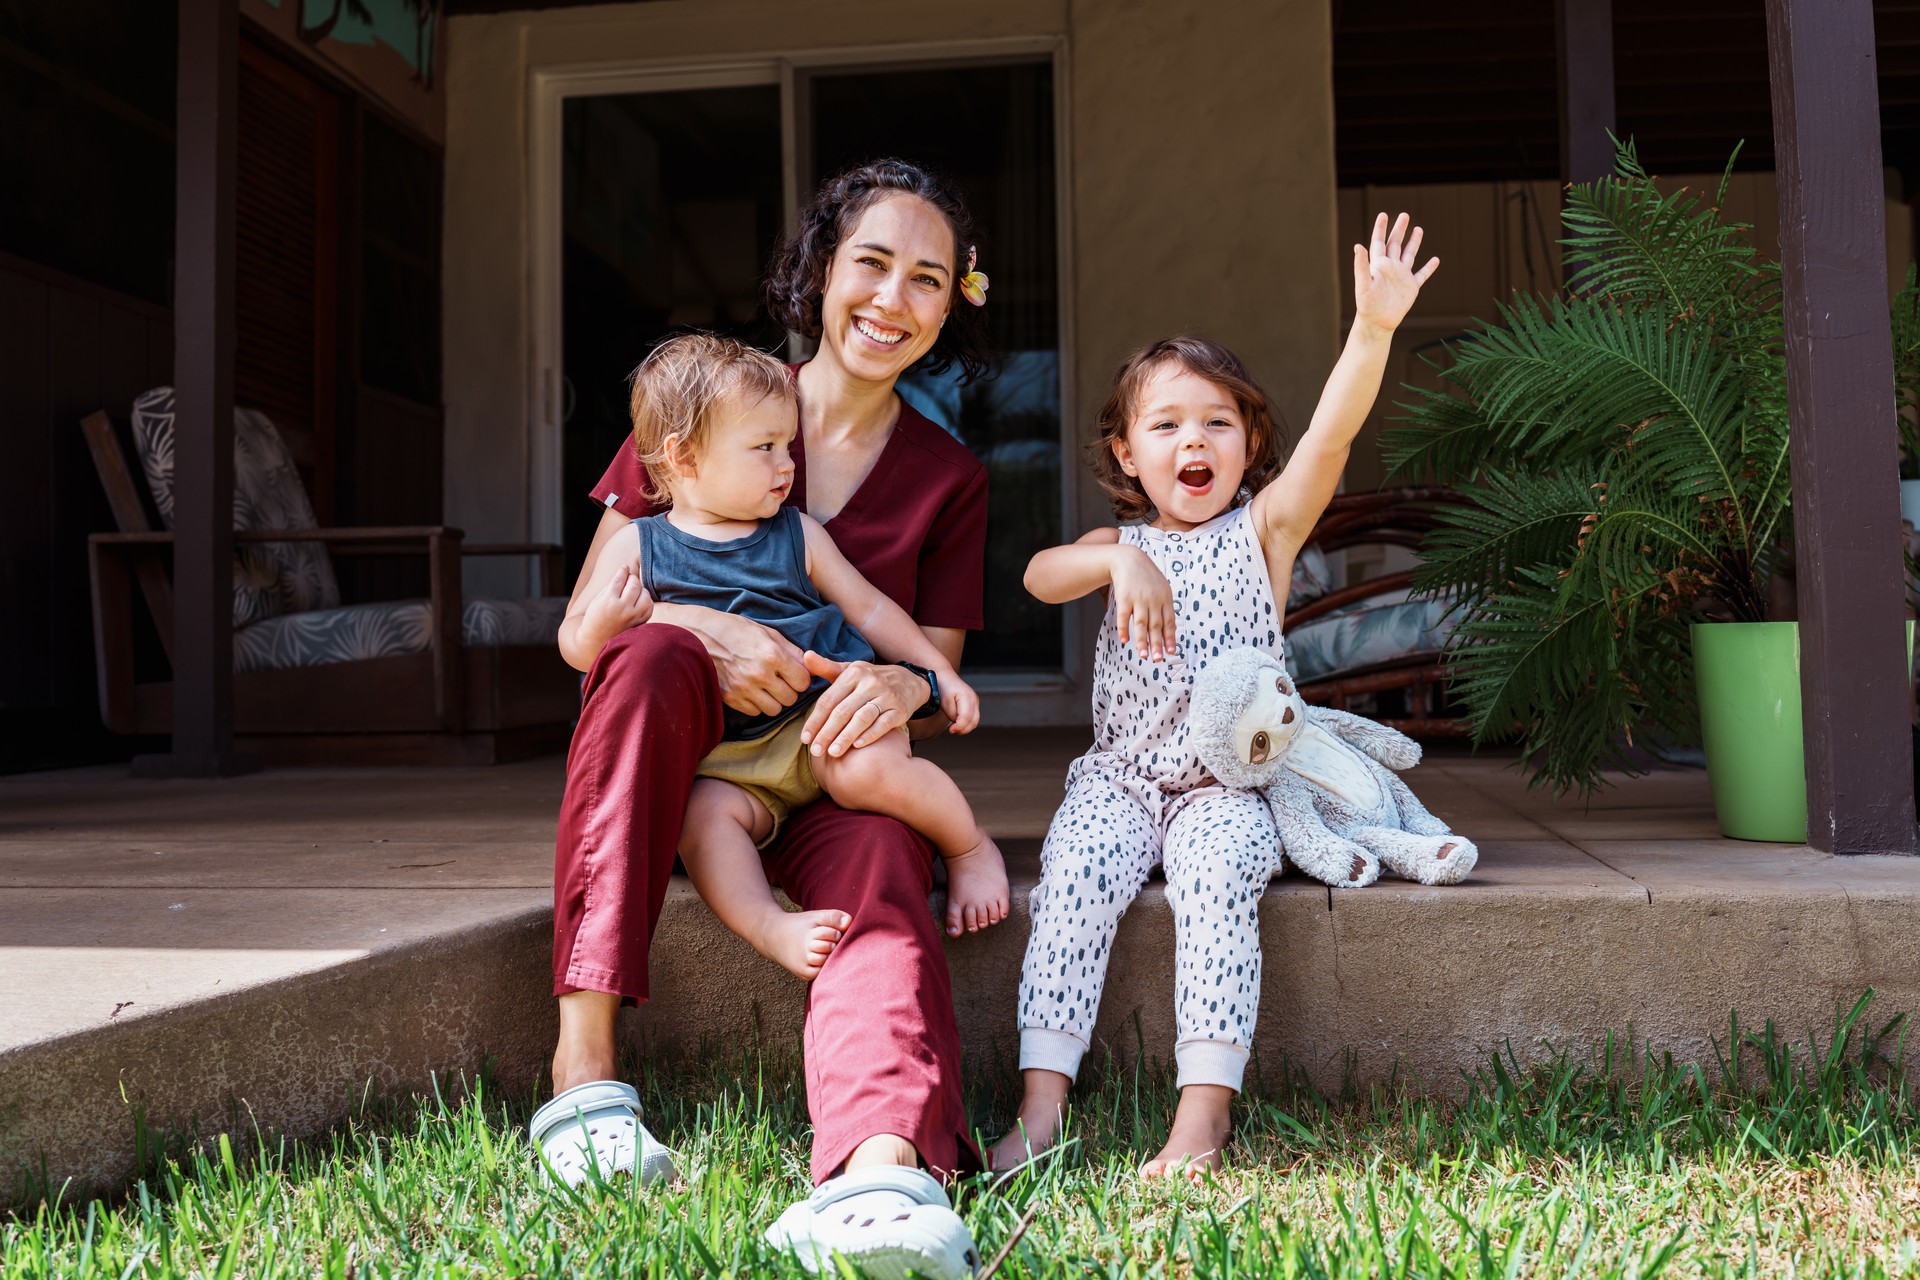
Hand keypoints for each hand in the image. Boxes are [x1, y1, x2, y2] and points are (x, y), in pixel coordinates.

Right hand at [581, 567, 653, 644]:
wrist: (596, 641)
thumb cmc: (595, 618)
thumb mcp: (597, 600)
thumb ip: (611, 587)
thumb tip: (624, 573)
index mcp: (608, 601)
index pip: (620, 579)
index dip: (623, 571)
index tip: (625, 567)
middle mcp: (622, 609)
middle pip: (634, 585)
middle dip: (633, 578)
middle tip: (630, 579)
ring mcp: (632, 617)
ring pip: (646, 596)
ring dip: (642, 589)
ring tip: (635, 591)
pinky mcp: (639, 623)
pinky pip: (649, 607)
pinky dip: (646, 601)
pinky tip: (639, 601)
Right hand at [674, 606, 811, 717]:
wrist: (697, 636)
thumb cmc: (734, 630)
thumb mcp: (766, 632)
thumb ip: (791, 650)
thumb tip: (811, 664)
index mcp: (772, 655)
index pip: (803, 681)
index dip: (801, 678)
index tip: (794, 673)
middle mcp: (759, 674)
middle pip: (790, 698)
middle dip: (789, 690)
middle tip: (780, 680)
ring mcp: (744, 689)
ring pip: (774, 709)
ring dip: (774, 700)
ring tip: (766, 686)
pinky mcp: (730, 698)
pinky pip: (754, 712)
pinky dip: (756, 704)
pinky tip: (751, 690)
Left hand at [800, 654, 925, 757]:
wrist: (909, 681)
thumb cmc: (871, 679)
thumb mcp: (850, 670)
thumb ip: (826, 667)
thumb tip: (806, 656)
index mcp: (854, 673)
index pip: (829, 699)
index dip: (815, 720)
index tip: (805, 738)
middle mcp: (870, 683)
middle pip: (843, 711)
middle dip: (826, 733)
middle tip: (815, 751)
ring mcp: (886, 696)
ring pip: (862, 718)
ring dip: (846, 737)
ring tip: (833, 752)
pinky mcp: (900, 710)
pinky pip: (883, 724)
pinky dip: (870, 735)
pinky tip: (857, 746)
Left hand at [939, 670, 979, 734]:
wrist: (945, 677)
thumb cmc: (943, 687)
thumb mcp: (944, 702)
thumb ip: (952, 714)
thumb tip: (957, 723)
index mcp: (967, 696)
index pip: (966, 717)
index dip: (959, 726)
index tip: (950, 730)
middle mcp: (974, 699)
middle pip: (973, 721)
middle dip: (963, 729)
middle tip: (951, 730)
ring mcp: (975, 702)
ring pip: (975, 721)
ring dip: (965, 728)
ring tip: (954, 728)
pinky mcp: (974, 704)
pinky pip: (973, 718)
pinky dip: (967, 723)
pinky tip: (957, 723)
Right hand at [1111, 545, 1175, 661]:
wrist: (1128, 559)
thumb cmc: (1146, 577)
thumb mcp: (1161, 588)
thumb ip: (1165, 606)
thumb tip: (1169, 629)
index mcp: (1165, 598)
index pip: (1169, 622)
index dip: (1170, 638)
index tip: (1171, 651)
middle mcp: (1154, 599)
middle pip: (1156, 626)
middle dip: (1157, 644)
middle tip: (1158, 659)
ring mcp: (1139, 599)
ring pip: (1141, 624)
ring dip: (1142, 641)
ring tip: (1143, 655)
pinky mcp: (1124, 597)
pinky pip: (1124, 617)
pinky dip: (1124, 629)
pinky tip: (1124, 640)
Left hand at [1352, 211, 1438, 334]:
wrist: (1377, 322)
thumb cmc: (1367, 305)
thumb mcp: (1363, 284)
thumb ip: (1361, 265)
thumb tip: (1358, 246)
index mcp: (1378, 265)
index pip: (1379, 242)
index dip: (1381, 228)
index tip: (1383, 215)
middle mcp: (1390, 267)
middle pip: (1395, 244)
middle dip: (1399, 230)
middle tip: (1404, 215)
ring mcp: (1401, 276)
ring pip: (1409, 255)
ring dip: (1413, 242)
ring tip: (1418, 229)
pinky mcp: (1411, 287)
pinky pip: (1422, 275)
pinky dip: (1428, 268)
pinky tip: (1435, 260)